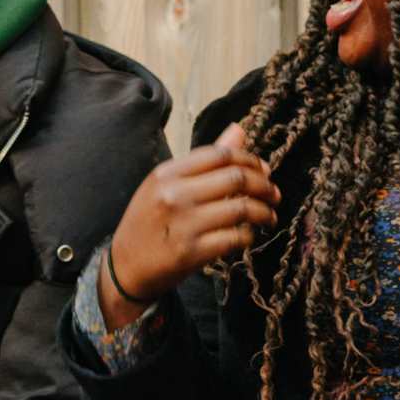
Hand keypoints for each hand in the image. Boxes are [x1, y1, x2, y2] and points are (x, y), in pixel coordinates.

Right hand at [99, 123, 279, 327]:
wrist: (124, 269)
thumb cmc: (149, 223)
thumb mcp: (167, 185)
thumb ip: (205, 161)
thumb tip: (240, 131)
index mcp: (167, 173)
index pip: (221, 154)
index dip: (251, 160)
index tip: (264, 170)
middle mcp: (174, 195)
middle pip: (236, 178)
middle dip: (264, 185)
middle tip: (274, 194)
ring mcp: (182, 224)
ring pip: (241, 208)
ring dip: (264, 212)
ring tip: (269, 216)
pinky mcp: (191, 253)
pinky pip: (235, 238)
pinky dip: (249, 236)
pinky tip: (249, 235)